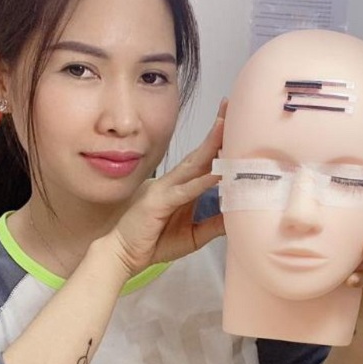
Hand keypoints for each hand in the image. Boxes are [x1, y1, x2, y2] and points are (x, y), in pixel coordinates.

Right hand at [110, 104, 226, 275]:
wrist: (123, 255)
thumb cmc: (155, 242)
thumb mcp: (194, 235)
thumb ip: (215, 224)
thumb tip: (239, 215)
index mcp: (181, 187)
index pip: (203, 161)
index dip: (219, 143)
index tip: (234, 124)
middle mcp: (174, 183)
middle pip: (199, 154)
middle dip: (216, 132)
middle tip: (231, 109)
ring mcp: (165, 189)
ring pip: (192, 165)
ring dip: (210, 147)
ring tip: (226, 129)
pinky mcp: (159, 202)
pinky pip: (184, 191)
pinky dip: (200, 182)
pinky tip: (216, 174)